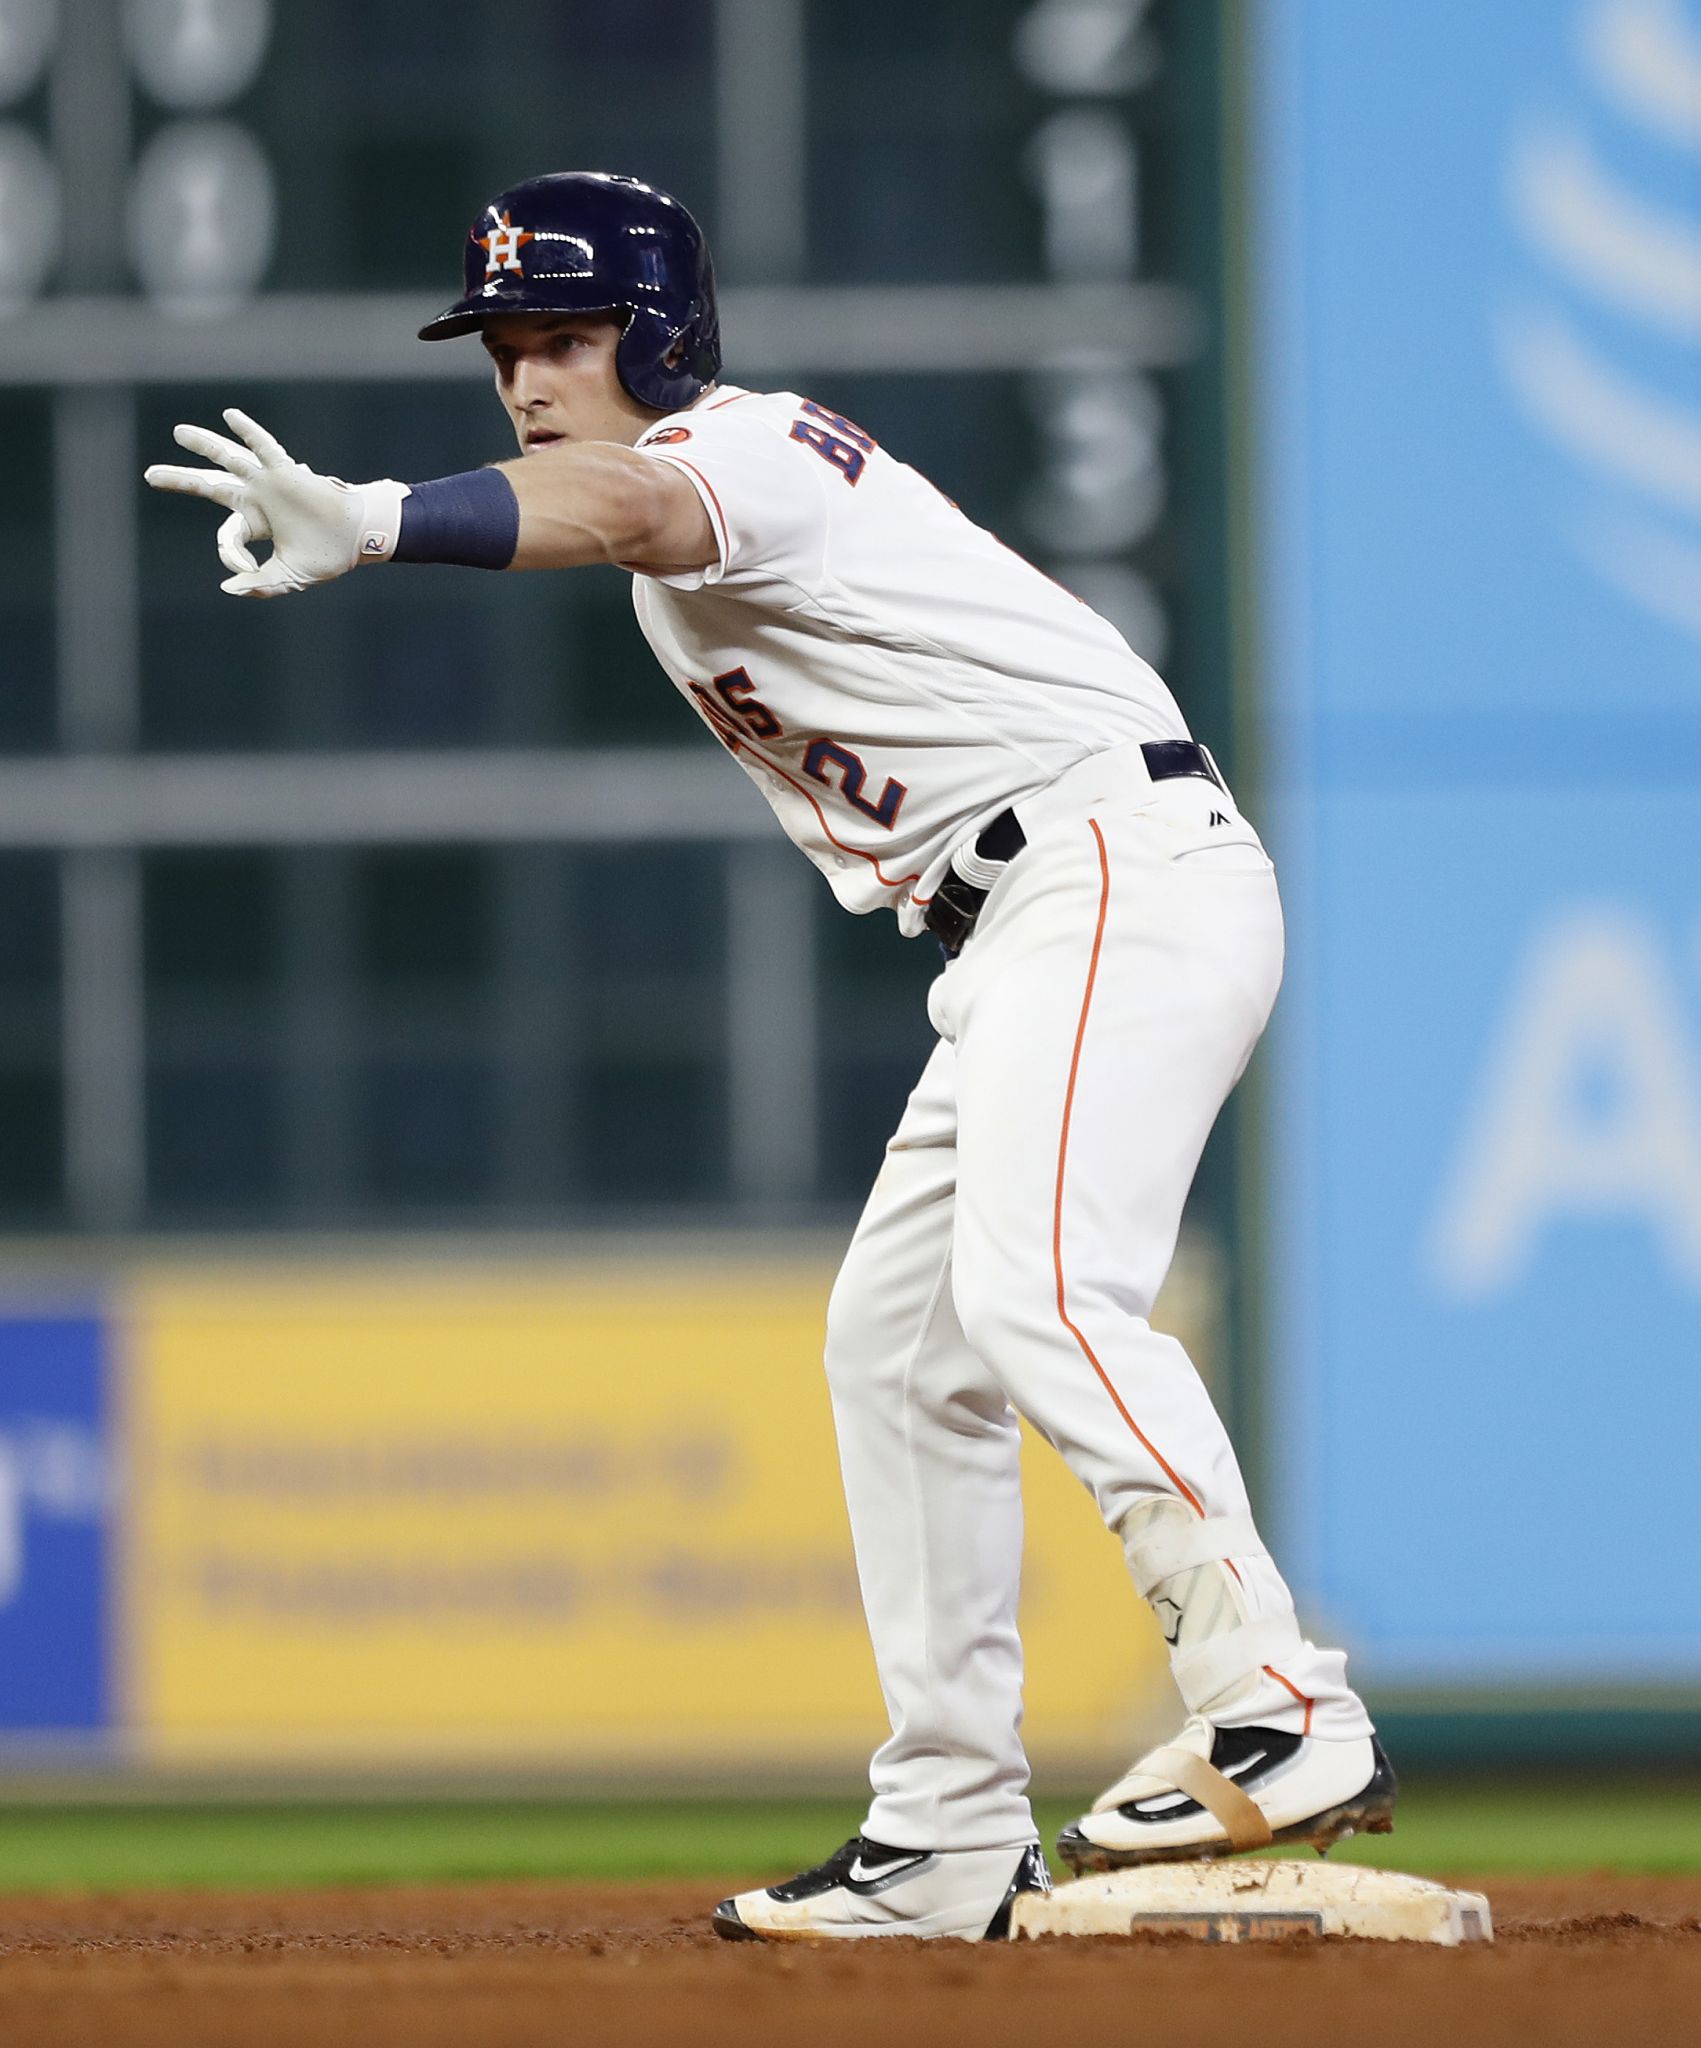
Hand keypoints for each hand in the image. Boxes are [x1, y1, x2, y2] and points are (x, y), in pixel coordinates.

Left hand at [143, 408, 403, 597]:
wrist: (356, 541)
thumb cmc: (325, 556)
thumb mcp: (288, 576)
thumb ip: (259, 584)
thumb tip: (229, 588)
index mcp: (256, 521)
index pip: (228, 535)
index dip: (230, 554)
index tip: (244, 568)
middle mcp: (257, 498)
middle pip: (210, 483)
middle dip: (180, 479)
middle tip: (150, 475)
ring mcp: (269, 482)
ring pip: (230, 459)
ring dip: (204, 445)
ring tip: (179, 434)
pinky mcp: (286, 472)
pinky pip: (264, 448)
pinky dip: (248, 432)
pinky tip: (230, 415)